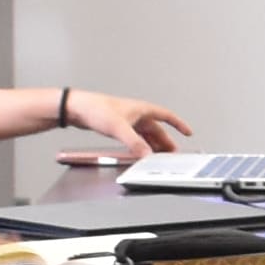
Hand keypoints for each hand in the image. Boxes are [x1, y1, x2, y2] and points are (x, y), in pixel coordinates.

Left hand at [63, 90, 197, 153]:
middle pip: (157, 129)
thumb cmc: (95, 109)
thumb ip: (134, 143)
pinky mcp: (118, 127)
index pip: (166, 116)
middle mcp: (136, 114)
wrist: (76, 108)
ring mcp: (127, 120)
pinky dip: (141, 145)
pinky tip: (140, 153)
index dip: (178, 124)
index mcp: (141, 109)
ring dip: (153, 145)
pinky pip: (135, 138)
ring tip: (158, 156)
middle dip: (166, 141)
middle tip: (172, 154)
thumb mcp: (119, 128)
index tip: (187, 132)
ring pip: (146, 134)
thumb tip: (146, 155)